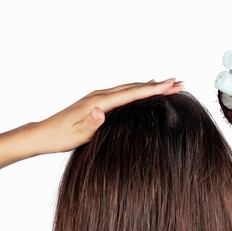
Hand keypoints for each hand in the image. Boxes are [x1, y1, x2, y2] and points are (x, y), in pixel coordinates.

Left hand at [0, 79, 182, 167]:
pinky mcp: (98, 101)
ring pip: (130, 88)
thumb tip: (100, 111)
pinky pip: (123, 92)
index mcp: (99, 102)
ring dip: (149, 86)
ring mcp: (99, 96)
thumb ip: (90, 122)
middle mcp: (101, 95)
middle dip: (158, 85)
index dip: (154, 89)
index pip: (132, 93)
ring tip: (167, 85)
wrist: (44, 134)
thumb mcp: (76, 134)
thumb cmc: (60, 136)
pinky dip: (137, 89)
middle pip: (135, 87)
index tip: (172, 84)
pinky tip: (142, 89)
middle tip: (178, 83)